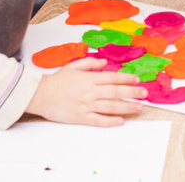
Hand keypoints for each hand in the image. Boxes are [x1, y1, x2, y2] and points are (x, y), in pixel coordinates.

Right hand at [25, 57, 145, 125]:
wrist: (40, 95)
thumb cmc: (57, 81)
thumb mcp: (74, 66)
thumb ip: (90, 63)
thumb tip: (104, 63)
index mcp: (89, 78)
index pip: (113, 77)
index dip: (127, 78)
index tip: (137, 79)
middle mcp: (90, 91)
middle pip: (116, 91)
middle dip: (132, 92)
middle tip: (144, 94)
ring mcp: (86, 105)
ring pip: (111, 106)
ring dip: (126, 107)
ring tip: (138, 108)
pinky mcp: (81, 117)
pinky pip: (98, 120)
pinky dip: (110, 121)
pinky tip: (120, 121)